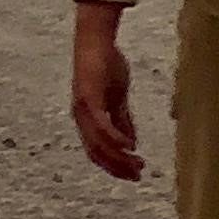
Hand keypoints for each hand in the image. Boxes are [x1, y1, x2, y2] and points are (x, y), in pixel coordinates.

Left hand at [70, 6, 143, 179]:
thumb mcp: (117, 98)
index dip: (113, 166)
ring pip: (98, 143)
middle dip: (118, 167)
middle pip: (97, 152)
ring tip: (138, 164)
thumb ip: (122, 120)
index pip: (96, 152)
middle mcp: (81, 117)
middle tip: (138, 175)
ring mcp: (83, 108)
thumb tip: (131, 144)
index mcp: (86, 119)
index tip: (132, 175)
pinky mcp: (88, 98)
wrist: (96, 42)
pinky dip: (114, 138)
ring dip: (119, 157)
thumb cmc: (106, 66)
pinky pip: (100, 124)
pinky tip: (130, 147)